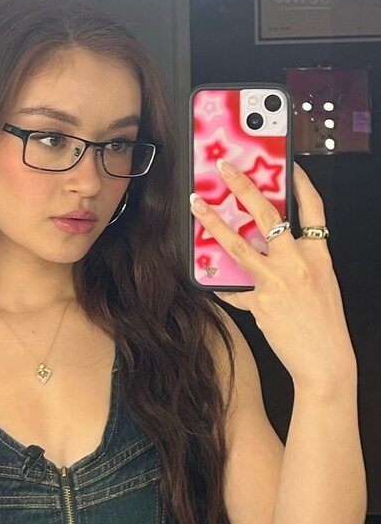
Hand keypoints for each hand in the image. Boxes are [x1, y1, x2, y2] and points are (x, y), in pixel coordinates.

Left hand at [189, 161, 356, 392]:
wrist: (325, 360)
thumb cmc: (325, 324)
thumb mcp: (322, 282)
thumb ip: (300, 260)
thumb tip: (269, 245)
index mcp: (318, 255)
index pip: (312, 207)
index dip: (299, 181)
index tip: (286, 164)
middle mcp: (297, 263)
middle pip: (267, 215)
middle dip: (243, 186)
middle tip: (225, 169)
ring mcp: (277, 282)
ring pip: (238, 245)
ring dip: (213, 222)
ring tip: (198, 206)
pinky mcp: (259, 304)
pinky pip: (233, 289)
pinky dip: (221, 284)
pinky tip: (210, 277)